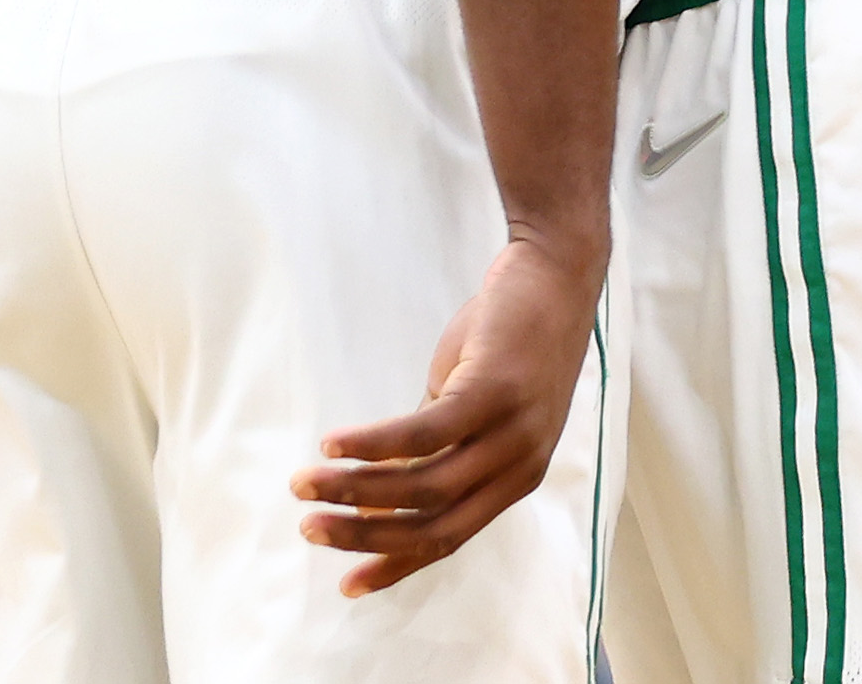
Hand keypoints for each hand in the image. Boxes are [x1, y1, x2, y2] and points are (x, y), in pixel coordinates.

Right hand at [294, 234, 600, 594]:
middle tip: (310, 530)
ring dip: (354, 489)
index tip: (346, 586)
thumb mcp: (475, 409)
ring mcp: (511, 430)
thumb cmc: (510, 342)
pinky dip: (373, 444)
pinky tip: (333, 444)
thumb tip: (373, 498)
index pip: (448, 539)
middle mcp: (519, 464)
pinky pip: (423, 433)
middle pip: (433, 524)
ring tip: (305, 484)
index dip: (394, 564)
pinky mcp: (494, 390)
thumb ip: (435, 453)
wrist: (556, 275)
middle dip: (364, 535)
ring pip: (422, 485)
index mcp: (515, 478)